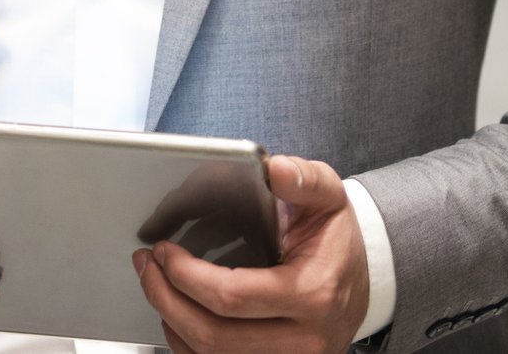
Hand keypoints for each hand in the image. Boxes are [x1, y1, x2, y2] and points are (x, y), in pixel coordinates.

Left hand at [133, 155, 370, 353]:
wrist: (360, 282)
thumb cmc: (335, 240)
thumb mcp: (328, 198)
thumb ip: (303, 179)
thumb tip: (274, 170)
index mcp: (313, 293)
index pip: (233, 296)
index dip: (187, 276)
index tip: (164, 251)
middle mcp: (303, 339)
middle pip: (215, 335)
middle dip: (167, 299)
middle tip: (147, 266)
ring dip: (172, 322)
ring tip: (155, 285)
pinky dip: (187, 344)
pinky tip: (175, 315)